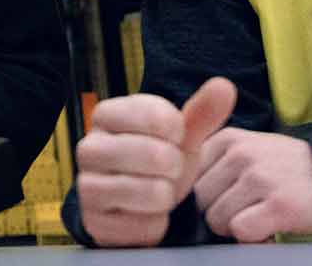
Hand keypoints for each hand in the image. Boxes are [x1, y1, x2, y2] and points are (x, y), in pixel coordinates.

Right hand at [72, 77, 234, 247]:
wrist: (139, 202)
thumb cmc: (159, 159)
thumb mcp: (182, 135)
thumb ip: (202, 111)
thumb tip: (223, 86)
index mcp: (106, 115)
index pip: (155, 116)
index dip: (177, 131)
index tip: (174, 137)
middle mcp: (89, 147)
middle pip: (153, 154)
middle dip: (174, 165)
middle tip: (168, 167)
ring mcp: (87, 185)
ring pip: (149, 191)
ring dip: (166, 194)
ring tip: (159, 188)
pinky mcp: (95, 221)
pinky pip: (143, 225)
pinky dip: (155, 222)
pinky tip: (146, 212)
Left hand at [193, 128, 311, 242]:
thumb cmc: (287, 169)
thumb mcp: (249, 147)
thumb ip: (215, 160)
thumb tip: (179, 187)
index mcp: (228, 139)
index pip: (189, 177)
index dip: (208, 193)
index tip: (229, 194)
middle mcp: (241, 154)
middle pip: (200, 200)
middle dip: (219, 212)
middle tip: (249, 207)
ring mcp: (259, 179)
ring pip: (217, 219)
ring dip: (236, 226)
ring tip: (260, 214)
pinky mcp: (278, 206)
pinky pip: (241, 231)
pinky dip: (254, 237)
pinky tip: (270, 227)